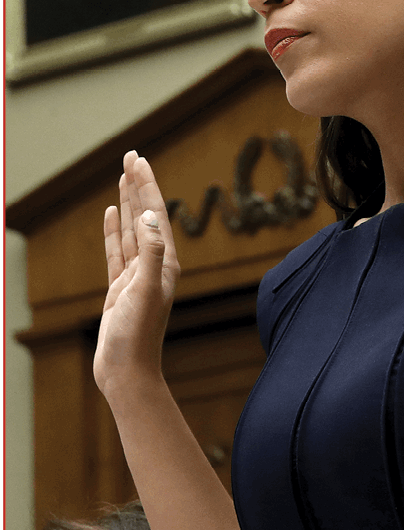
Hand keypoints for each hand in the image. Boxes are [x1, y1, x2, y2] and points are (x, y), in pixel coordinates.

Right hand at [94, 151, 179, 400]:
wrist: (126, 372)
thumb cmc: (138, 335)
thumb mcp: (145, 290)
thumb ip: (149, 253)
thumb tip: (150, 216)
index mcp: (165, 261)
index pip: (156, 212)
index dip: (147, 184)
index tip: (138, 159)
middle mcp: (154, 263)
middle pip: (145, 214)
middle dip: (139, 185)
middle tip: (131, 156)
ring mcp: (136, 275)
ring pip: (131, 228)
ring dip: (128, 202)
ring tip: (123, 177)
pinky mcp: (120, 287)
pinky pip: (117, 250)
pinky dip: (114, 230)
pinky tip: (112, 212)